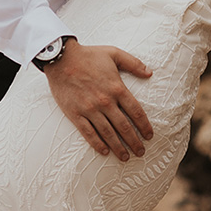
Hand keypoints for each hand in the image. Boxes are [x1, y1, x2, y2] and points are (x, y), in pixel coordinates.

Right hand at [44, 42, 153, 160]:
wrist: (61, 58)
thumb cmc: (88, 55)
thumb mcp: (114, 53)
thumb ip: (134, 63)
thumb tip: (150, 73)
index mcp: (117, 88)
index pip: (136, 112)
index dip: (144, 126)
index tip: (149, 136)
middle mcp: (105, 101)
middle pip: (124, 127)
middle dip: (134, 141)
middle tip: (141, 152)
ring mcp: (90, 109)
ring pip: (108, 133)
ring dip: (118, 147)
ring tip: (126, 157)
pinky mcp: (75, 114)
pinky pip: (88, 133)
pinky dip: (97, 144)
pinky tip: (104, 152)